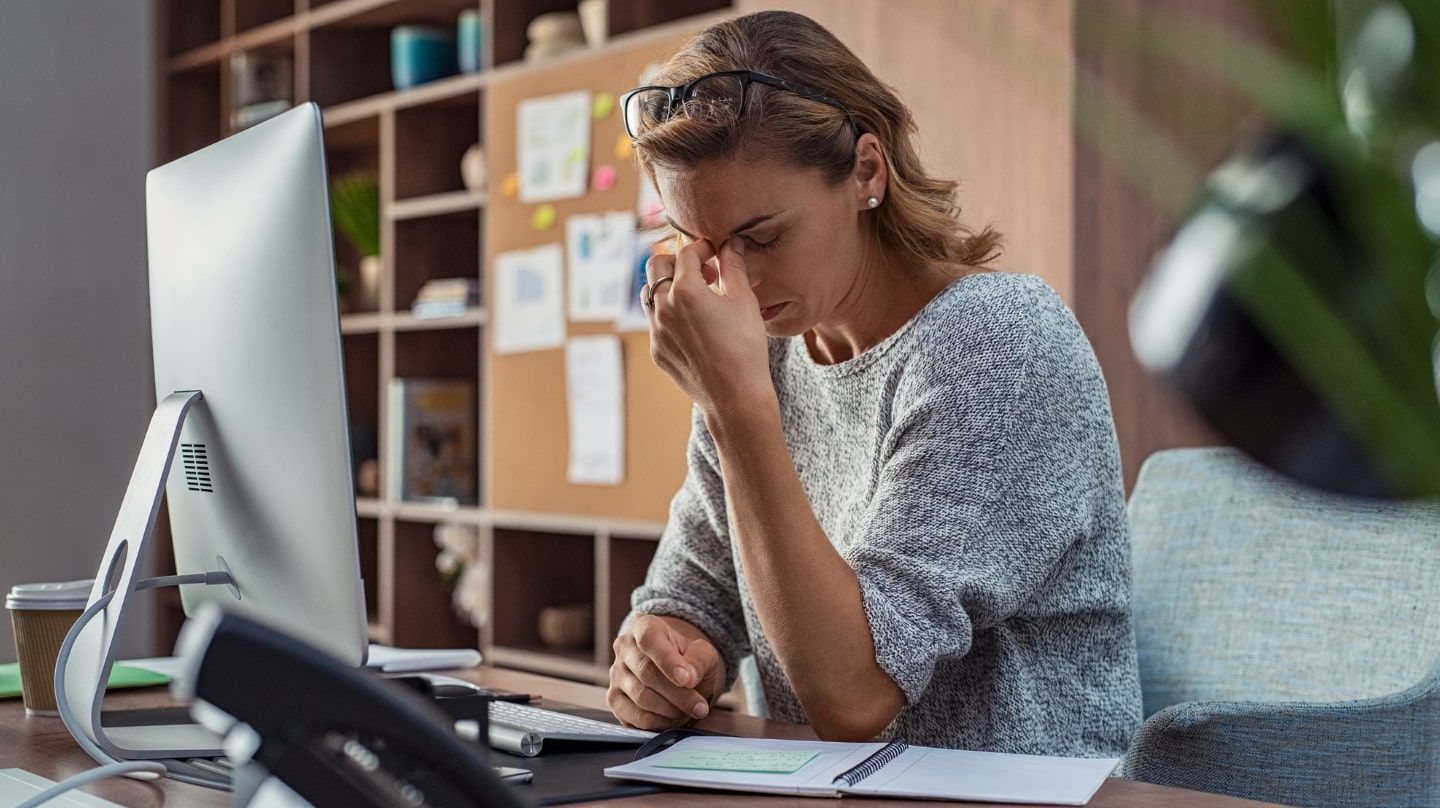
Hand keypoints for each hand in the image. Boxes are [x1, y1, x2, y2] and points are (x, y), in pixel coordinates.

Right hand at [608, 614, 725, 729]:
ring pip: (641, 697)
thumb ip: (698, 661)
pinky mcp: (615, 700)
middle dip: (678, 694)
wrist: (678, 672)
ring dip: (671, 709)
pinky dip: (658, 722)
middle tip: (700, 707)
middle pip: (647, 673)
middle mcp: (624, 648)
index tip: (687, 680)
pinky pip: (634, 717)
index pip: (649, 639)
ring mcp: (616, 675)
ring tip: (689, 710)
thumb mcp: (703, 653)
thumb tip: (687, 678)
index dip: (668, 661)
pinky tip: (673, 719)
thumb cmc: (689, 659)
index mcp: (644, 626)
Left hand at [644, 237, 773, 417]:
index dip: (702, 248)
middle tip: (702, 271)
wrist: (735, 397)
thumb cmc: (745, 348)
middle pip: (655, 265)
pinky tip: (694, 325)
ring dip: (668, 286)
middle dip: (677, 261)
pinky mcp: (657, 350)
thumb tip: (731, 243)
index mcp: (685, 290)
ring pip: (650, 294)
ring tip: (695, 297)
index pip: (686, 253)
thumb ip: (734, 267)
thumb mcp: (744, 301)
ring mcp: (656, 331)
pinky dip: (669, 313)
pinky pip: (655, 322)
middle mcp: (664, 307)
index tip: (715, 253)